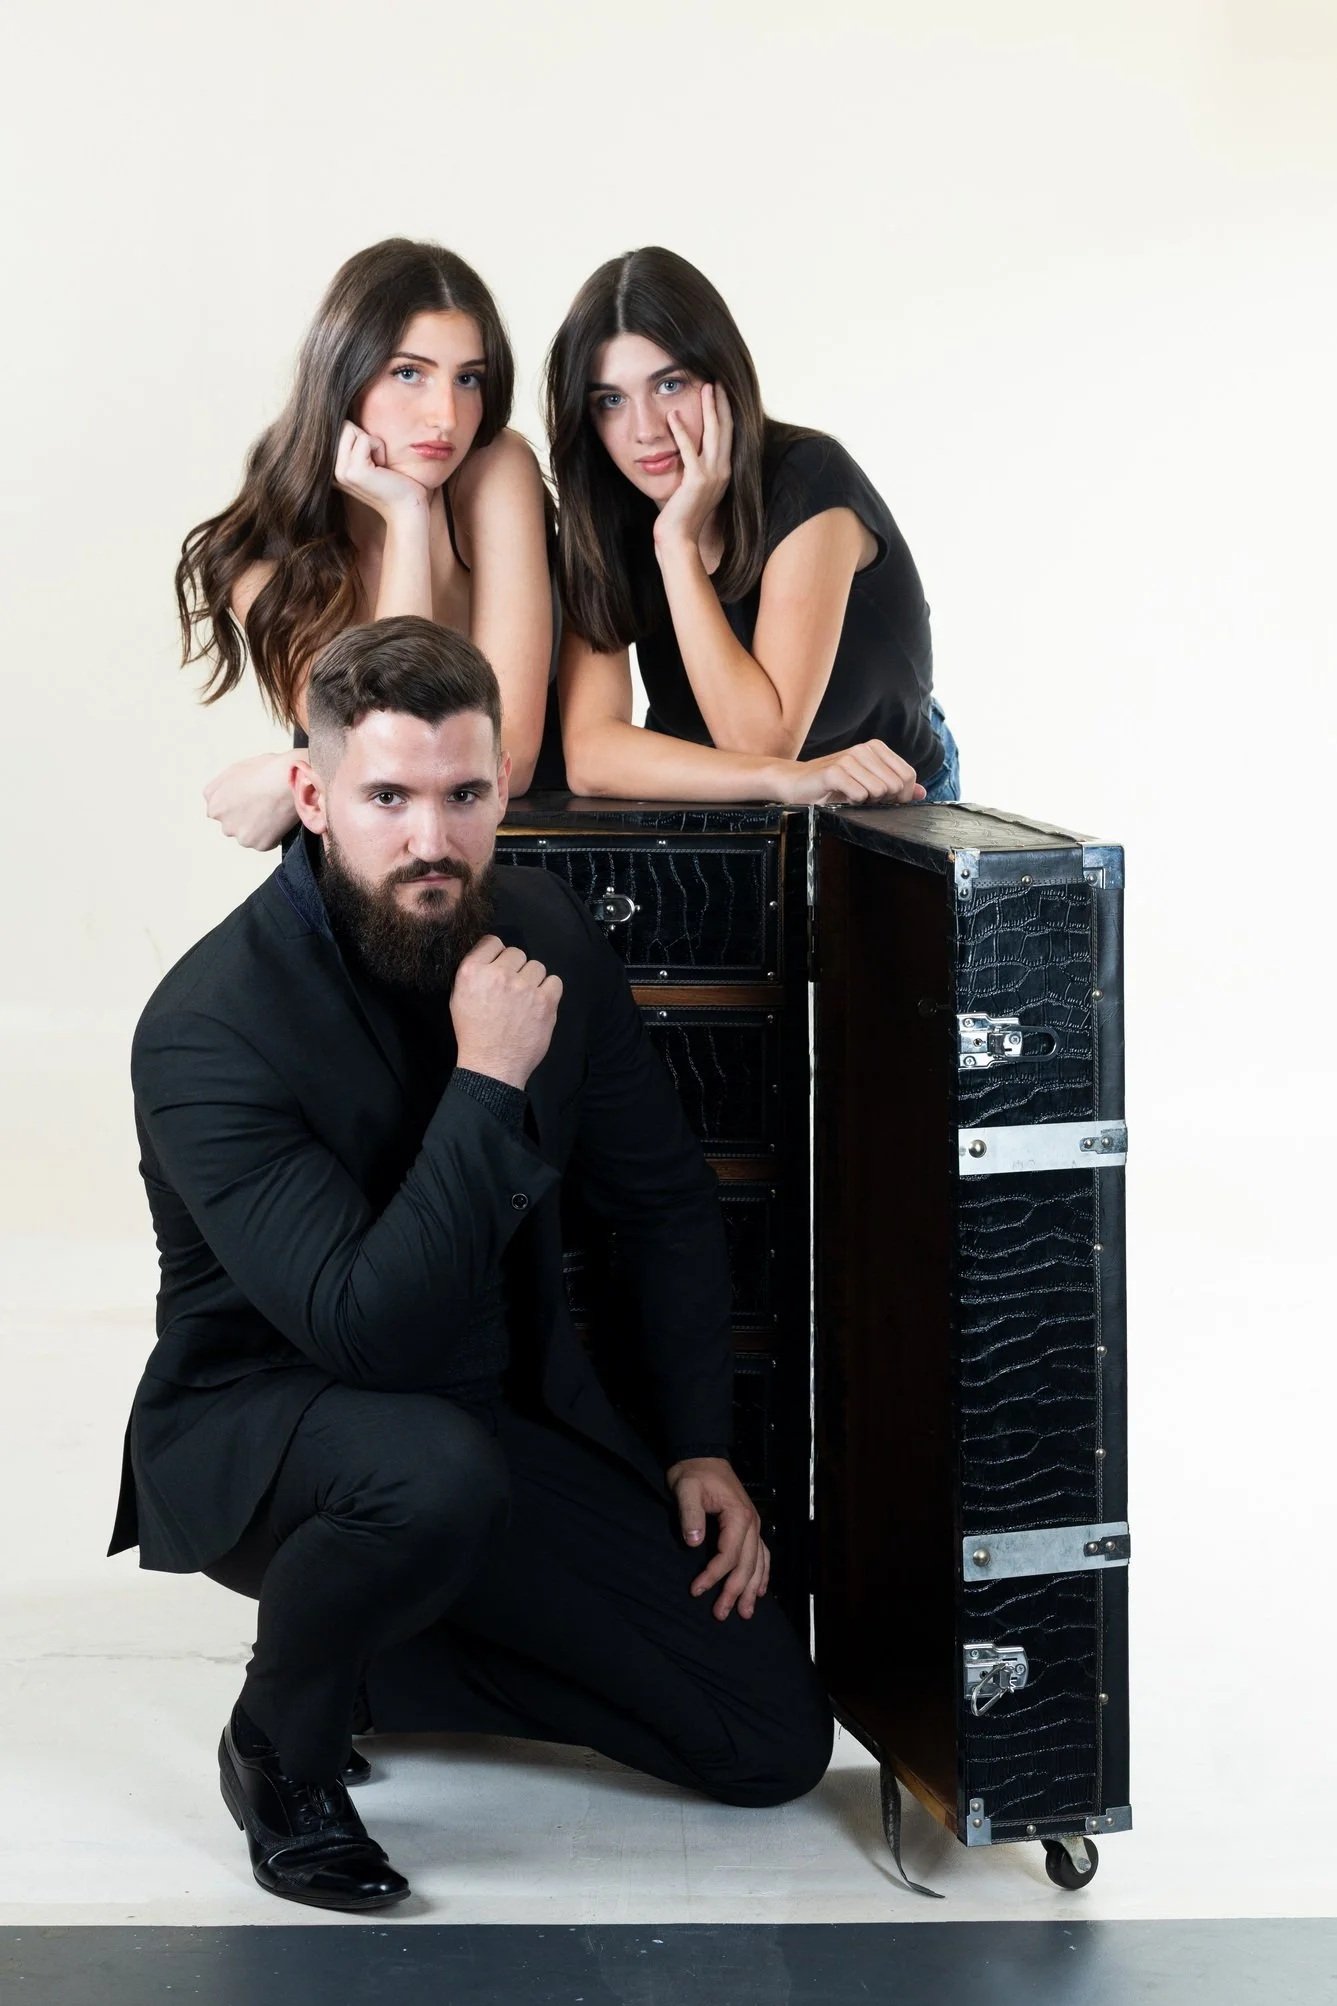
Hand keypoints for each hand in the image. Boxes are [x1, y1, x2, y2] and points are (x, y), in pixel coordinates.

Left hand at [203, 752, 298, 849]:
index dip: (236, 804)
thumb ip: (219, 789)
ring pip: (248, 836)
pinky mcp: (261, 845)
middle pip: (233, 826)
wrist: (289, 781)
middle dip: (244, 818)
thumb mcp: (232, 771)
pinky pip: (266, 843)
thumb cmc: (266, 771)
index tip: (247, 800)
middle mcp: (225, 825)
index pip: (219, 812)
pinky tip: (278, 819)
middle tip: (261, 805)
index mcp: (215, 806)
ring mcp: (243, 837)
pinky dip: (273, 835)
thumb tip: (220, 796)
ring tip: (271, 811)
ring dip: (257, 828)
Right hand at [334, 420, 430, 520]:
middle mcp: (332, 471)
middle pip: (342, 426)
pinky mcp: (355, 471)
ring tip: (379, 464)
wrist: (407, 508)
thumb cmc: (395, 483)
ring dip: (372, 442)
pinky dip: (379, 447)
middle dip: (365, 436)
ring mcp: (341, 472)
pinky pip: (365, 439)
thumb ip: (354, 444)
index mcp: (334, 468)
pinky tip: (383, 467)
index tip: (373, 460)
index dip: (360, 436)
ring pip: (350, 429)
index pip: (338, 430)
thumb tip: (347, 416)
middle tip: (377, 460)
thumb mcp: (370, 460)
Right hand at [451, 936, 562, 1090]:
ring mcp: (524, 988)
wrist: (492, 1064)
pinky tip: (539, 1004)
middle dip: (515, 969)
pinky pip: (554, 981)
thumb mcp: (459, 997)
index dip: (497, 955)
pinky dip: (549, 991)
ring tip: (525, 999)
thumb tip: (490, 955)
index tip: (499, 968)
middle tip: (511, 990)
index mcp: (473, 971)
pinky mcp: (545, 1001)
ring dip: (532, 980)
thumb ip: (473, 972)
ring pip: (537, 966)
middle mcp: (499, 974)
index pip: (492, 941)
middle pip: (517, 953)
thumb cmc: (473, 1033)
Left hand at [653, 383, 732, 555]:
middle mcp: (723, 471)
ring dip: (709, 408)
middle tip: (717, 380)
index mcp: (724, 472)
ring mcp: (712, 475)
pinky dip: (681, 431)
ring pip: (714, 434)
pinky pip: (689, 450)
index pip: (728, 435)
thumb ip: (695, 471)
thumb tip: (689, 455)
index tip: (720, 393)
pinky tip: (673, 415)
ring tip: (705, 387)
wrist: (680, 540)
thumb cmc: (682, 517)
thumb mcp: (693, 489)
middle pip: (726, 429)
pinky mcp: (696, 481)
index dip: (725, 412)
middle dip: (721, 402)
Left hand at [666, 1456, 769, 1619]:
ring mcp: (754, 1526)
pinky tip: (761, 1590)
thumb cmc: (694, 1472)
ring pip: (758, 1564)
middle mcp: (752, 1523)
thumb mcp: (686, 1488)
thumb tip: (693, 1542)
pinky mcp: (750, 1527)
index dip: (714, 1575)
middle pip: (746, 1565)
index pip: (729, 1554)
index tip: (696, 1590)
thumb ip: (689, 1514)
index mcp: (738, 1515)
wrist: (703, 1456)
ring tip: (745, 1613)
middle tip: (720, 1614)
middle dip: (734, 1591)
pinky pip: (762, 1555)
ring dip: (751, 1589)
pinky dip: (763, 1574)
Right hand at [775, 739, 925, 807]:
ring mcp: (850, 757)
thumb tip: (921, 793)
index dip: (900, 795)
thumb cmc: (831, 787)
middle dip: (883, 800)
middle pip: (897, 785)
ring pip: (880, 791)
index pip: (908, 776)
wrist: (795, 783)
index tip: (882, 800)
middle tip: (862, 799)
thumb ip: (895, 787)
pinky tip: (840, 797)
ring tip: (849, 796)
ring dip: (866, 802)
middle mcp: (865, 748)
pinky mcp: (835, 771)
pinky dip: (852, 803)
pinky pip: (860, 795)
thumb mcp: (866, 784)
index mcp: (876, 748)